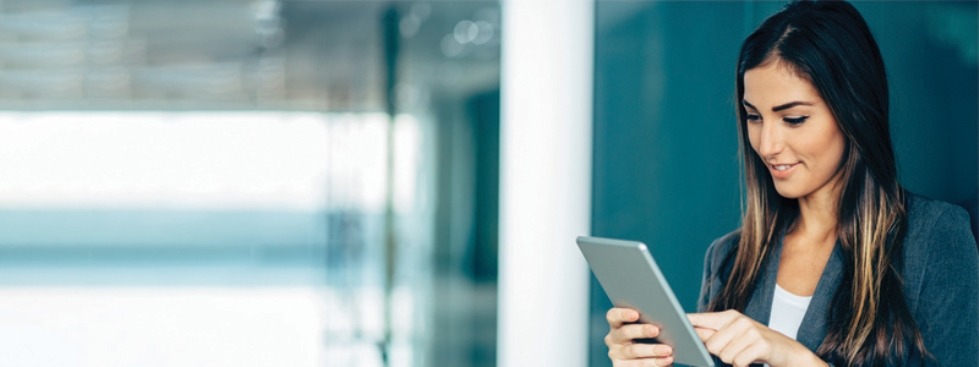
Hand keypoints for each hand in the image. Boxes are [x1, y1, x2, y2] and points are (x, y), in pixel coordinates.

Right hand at [605, 307, 674, 366]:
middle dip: (641, 330)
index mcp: (617, 324)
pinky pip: (638, 366)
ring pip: (633, 351)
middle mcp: (613, 339)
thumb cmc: (652, 338)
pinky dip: (654, 363)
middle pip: (625, 332)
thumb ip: (653, 318)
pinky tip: (667, 360)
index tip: (636, 313)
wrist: (651, 359)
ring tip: (668, 349)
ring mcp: (617, 355)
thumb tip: (672, 315)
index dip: (623, 313)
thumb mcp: (649, 327)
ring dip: (652, 350)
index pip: (613, 315)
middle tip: (656, 330)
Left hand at [687, 310, 827, 366]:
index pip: (701, 319)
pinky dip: (743, 366)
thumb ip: (713, 334)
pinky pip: (737, 362)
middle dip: (720, 354)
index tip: (669, 320)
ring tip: (746, 354)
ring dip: (733, 360)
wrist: (788, 352)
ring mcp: (750, 330)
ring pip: (724, 355)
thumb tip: (690, 335)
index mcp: (729, 316)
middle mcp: (738, 320)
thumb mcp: (735, 336)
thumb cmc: (756, 345)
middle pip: (710, 345)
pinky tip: (752, 360)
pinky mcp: (760, 343)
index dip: (685, 322)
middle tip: (736, 351)